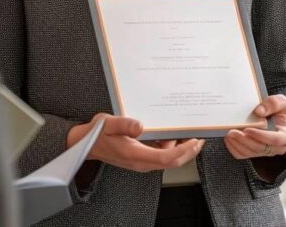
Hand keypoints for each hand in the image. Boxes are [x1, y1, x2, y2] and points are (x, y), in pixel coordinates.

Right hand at [67, 113, 203, 172]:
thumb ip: (123, 124)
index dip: (183, 151)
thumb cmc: (97, 134)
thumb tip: (140, 126)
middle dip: (189, 151)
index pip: (166, 158)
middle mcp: (141, 162)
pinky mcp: (141, 157)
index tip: (194, 140)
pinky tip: (172, 133)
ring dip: (181, 148)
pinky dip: (171, 146)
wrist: (86, 144)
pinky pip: (162, 155)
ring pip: (169, 159)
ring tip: (188, 131)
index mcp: (135, 154)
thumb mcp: (107, 123)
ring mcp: (142, 161)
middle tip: (200, 137)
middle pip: (172, 161)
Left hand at [224, 94, 285, 158]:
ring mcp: (267, 151)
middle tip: (233, 132)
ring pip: (251, 152)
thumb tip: (259, 111)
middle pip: (261, 148)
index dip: (261, 136)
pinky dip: (234, 148)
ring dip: (238, 144)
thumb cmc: (278, 110)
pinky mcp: (255, 153)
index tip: (248, 129)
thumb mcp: (281, 101)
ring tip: (229, 134)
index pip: (276, 140)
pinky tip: (229, 139)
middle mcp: (279, 147)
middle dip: (246, 141)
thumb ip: (273, 103)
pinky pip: (243, 155)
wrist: (273, 116)